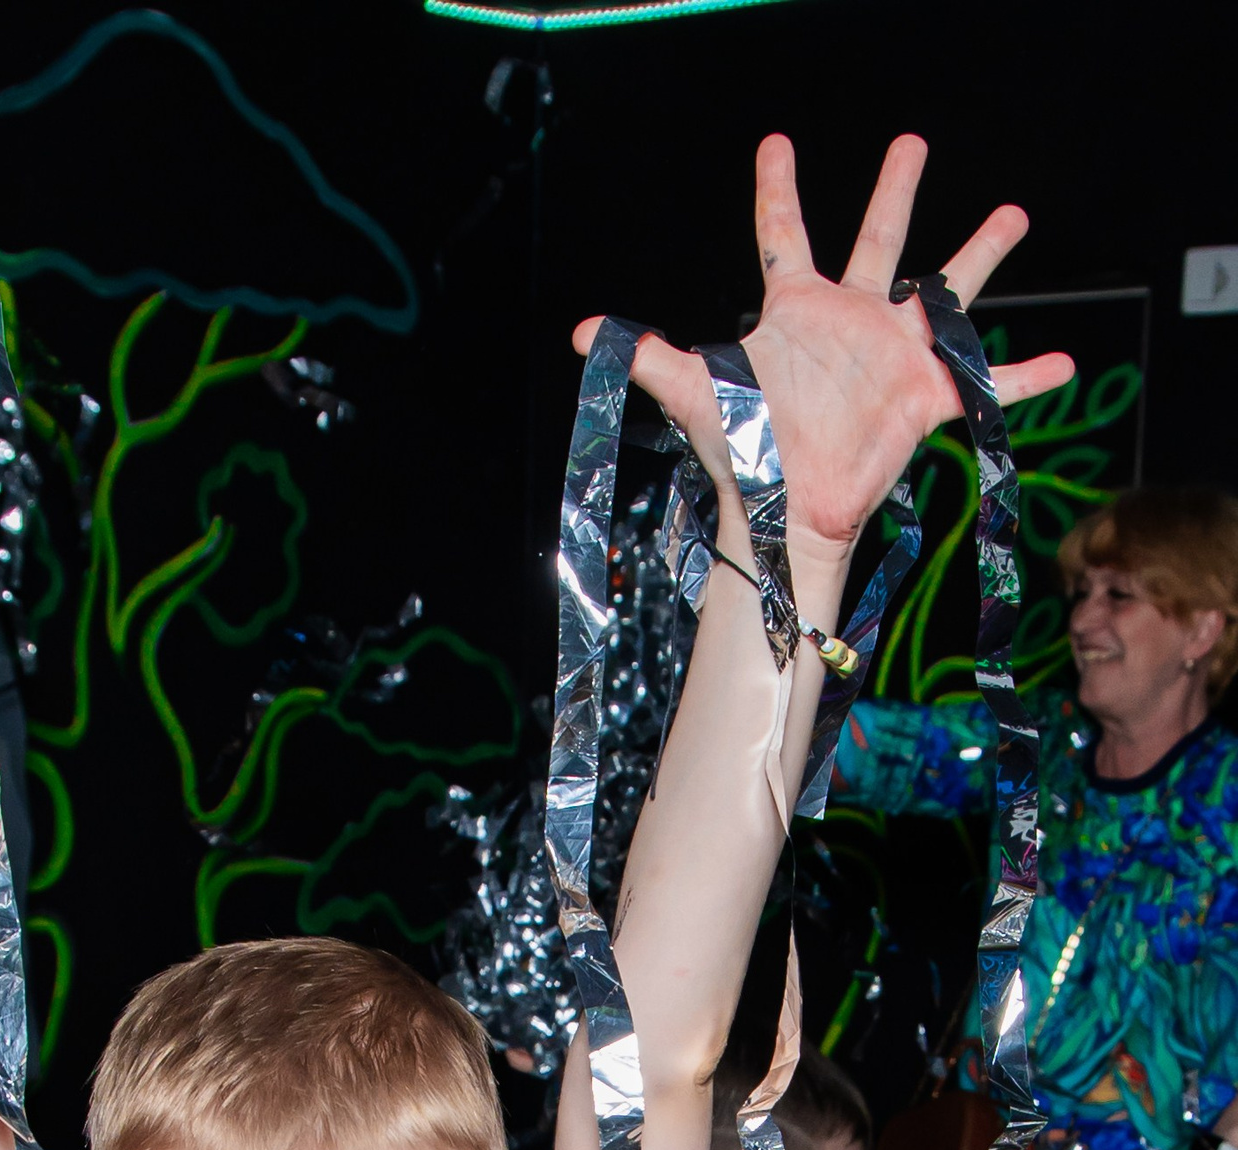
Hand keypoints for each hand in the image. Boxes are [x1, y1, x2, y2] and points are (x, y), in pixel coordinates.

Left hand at [572, 136, 1072, 560]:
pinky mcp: (928, 397)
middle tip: (912, 141)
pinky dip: (1027, 376)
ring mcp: (894, 354)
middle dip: (895, 189)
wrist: (786, 512)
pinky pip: (989, 384)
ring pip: (946, 289)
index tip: (775, 144)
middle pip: (879, 237)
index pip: (784, 234)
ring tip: (1014, 214)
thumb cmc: (744, 453)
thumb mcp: (698, 393)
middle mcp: (851, 320)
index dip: (778, 190)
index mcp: (796, 310)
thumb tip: (579, 333)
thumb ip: (651, 355)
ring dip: (981, 253)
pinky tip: (1066, 362)